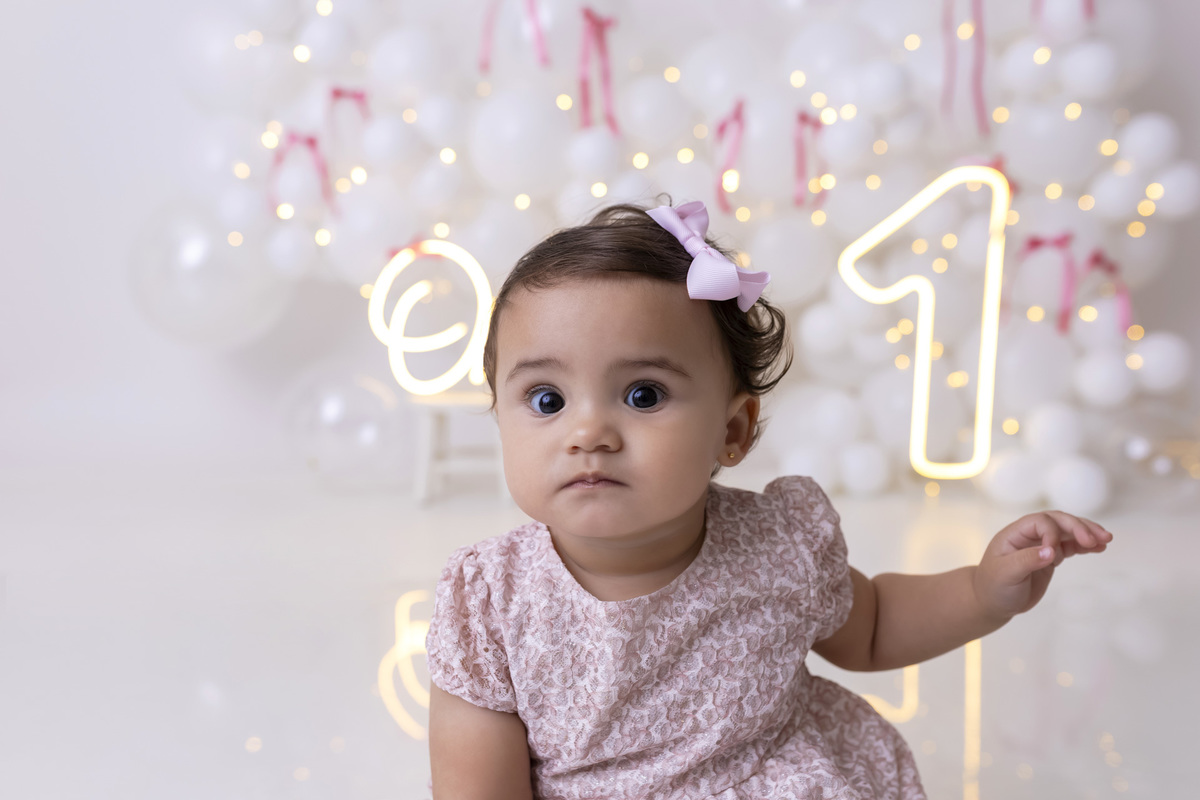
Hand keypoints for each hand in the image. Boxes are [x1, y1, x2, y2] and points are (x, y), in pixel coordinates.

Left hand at [972, 510, 1112, 619]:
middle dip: (1078, 527)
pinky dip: (1085, 546)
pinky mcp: (1050, 557)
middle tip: (1099, 538)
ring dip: (1087, 533)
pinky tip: (1100, 548)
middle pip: (1057, 521)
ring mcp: (1041, 545)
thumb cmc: (994, 587)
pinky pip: (1070, 546)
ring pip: (1067, 532)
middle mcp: (1029, 536)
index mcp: (1014, 534)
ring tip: (1106, 539)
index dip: (1052, 533)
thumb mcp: (1005, 574)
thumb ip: (1026, 561)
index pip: (1039, 523)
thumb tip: (1051, 551)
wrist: (993, 602)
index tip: (1054, 555)